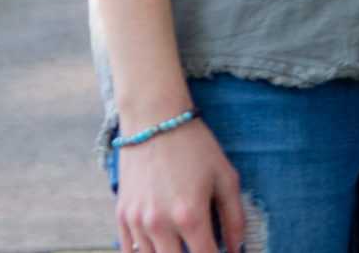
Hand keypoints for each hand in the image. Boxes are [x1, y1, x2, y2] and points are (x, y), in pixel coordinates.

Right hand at [116, 118, 246, 252]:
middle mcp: (160, 224)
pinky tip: (161, 245)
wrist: (154, 119)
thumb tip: (236, 249)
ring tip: (182, 242)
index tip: (222, 252)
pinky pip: (130, 251)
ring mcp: (137, 222)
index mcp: (190, 216)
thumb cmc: (195, 146)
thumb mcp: (225, 177)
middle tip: (201, 244)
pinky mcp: (122, 216)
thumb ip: (235, 218)